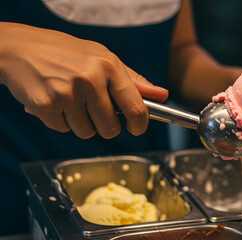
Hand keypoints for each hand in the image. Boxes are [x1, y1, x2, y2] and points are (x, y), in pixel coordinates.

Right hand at [0, 22, 168, 138]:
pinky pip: (63, 129)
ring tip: (71, 100)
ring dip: (81, 123)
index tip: (136, 129)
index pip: (137, 109)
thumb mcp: (103, 58)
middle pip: (111, 129)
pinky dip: (60, 121)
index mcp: (109, 66)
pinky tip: (55, 101)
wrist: (19, 48)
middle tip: (93, 109)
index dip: (139, 125)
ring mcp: (67, 93)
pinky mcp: (46, 105)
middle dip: (105, 125)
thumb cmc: (67, 53)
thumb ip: (134, 80)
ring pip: (86, 132)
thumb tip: (161, 96)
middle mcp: (90, 80)